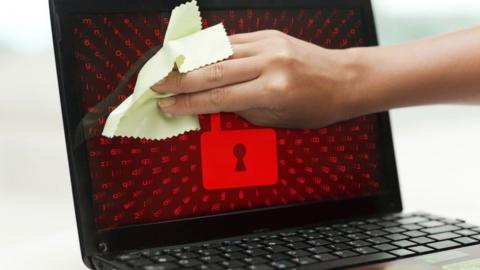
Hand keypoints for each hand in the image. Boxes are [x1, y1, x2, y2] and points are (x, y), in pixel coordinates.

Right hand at [151, 30, 357, 128]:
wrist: (344, 80)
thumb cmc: (316, 106)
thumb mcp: (278, 120)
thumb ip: (242, 110)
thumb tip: (210, 103)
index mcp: (273, 90)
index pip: (219, 98)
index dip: (188, 103)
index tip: (166, 105)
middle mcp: (269, 63)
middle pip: (212, 71)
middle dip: (178, 79)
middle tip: (154, 84)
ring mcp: (269, 44)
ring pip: (218, 51)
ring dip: (189, 61)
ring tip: (167, 68)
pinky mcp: (270, 34)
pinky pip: (233, 41)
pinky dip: (211, 49)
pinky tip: (195, 55)